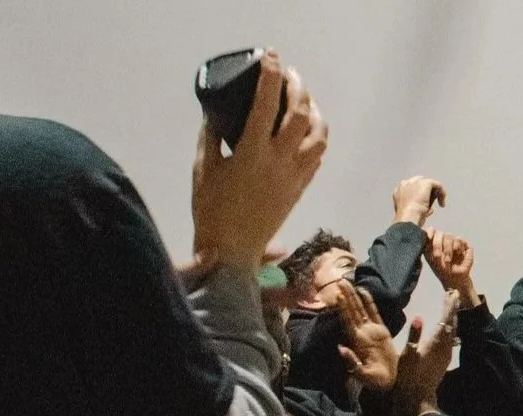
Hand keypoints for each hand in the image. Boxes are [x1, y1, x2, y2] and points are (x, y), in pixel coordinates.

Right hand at [192, 51, 328, 271]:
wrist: (232, 251)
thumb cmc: (211, 211)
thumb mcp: (203, 169)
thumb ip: (210, 136)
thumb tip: (215, 113)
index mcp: (252, 154)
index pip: (265, 105)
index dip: (270, 77)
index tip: (271, 57)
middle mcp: (279, 162)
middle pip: (301, 114)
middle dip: (298, 87)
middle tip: (289, 74)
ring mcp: (294, 176)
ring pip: (319, 135)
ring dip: (315, 112)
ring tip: (305, 100)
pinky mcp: (300, 188)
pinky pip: (318, 156)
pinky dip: (317, 137)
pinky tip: (308, 130)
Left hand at [334, 283, 398, 392]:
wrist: (388, 383)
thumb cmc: (374, 381)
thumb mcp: (362, 375)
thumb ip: (351, 363)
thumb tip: (340, 348)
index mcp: (356, 341)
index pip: (347, 321)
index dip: (342, 308)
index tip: (336, 295)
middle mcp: (361, 333)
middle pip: (352, 311)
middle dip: (346, 296)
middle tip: (340, 280)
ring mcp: (371, 331)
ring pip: (361, 310)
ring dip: (354, 296)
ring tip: (348, 282)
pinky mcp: (381, 331)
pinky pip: (374, 314)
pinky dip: (369, 302)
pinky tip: (364, 292)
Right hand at [389, 302, 460, 415]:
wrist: (417, 397)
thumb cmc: (408, 376)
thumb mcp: (407, 354)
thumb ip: (414, 335)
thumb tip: (419, 316)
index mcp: (436, 342)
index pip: (445, 319)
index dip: (448, 305)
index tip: (452, 293)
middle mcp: (445, 347)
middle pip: (452, 323)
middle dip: (453, 308)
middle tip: (454, 294)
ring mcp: (446, 353)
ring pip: (453, 331)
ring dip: (452, 317)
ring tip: (452, 306)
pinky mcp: (444, 359)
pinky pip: (451, 338)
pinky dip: (450, 328)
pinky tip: (448, 327)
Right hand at [392, 176, 446, 225]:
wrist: (408, 218)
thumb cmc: (408, 220)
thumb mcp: (411, 214)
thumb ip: (419, 209)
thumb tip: (430, 210)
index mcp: (399, 191)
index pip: (412, 188)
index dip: (420, 195)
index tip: (425, 204)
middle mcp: (405, 184)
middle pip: (420, 183)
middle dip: (428, 191)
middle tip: (434, 202)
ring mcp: (415, 182)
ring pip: (429, 183)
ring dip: (436, 193)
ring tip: (440, 203)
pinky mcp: (424, 183)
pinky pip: (437, 185)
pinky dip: (442, 193)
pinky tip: (442, 203)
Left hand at [427, 229, 477, 305]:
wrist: (455, 279)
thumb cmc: (442, 270)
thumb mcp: (431, 259)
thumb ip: (427, 246)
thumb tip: (426, 234)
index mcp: (435, 242)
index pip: (432, 231)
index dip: (430, 231)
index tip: (429, 237)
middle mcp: (444, 240)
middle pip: (440, 233)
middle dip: (437, 244)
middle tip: (437, 256)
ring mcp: (454, 242)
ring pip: (449, 237)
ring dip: (447, 250)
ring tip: (448, 260)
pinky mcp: (464, 244)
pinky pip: (459, 240)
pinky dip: (457, 248)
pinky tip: (457, 254)